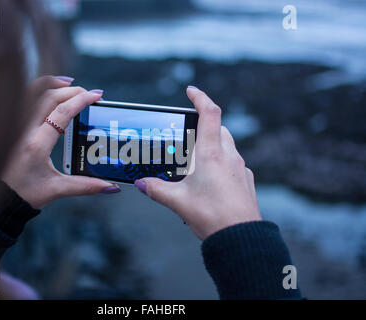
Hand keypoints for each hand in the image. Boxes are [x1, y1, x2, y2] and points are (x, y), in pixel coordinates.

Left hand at [2, 76, 119, 208]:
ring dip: (52, 83)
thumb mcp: (56, 189)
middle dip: (72, 90)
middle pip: (49, 96)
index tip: (96, 95)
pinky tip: (48, 90)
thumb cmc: (23, 193)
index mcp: (36, 145)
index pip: (61, 113)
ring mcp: (13, 124)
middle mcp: (22, 130)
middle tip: (88, 93)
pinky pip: (23, 97)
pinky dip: (37, 88)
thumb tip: (111, 187)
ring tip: (70, 83)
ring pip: (31, 91)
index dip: (81, 100)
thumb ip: (86, 186)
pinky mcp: (8, 124)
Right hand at [134, 87, 260, 239]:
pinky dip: (221, 162)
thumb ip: (157, 189)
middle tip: (186, 135)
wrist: (241, 238)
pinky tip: (210, 180)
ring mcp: (240, 168)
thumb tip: (142, 183)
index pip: (210, 113)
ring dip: (213, 144)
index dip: (200, 97)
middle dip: (203, 125)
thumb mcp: (178, 202)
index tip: (191, 90)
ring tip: (195, 160)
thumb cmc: (212, 217)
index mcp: (211, 154)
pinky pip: (232, 162)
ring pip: (227, 144)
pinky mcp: (245, 180)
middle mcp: (229, 156)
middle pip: (219, 128)